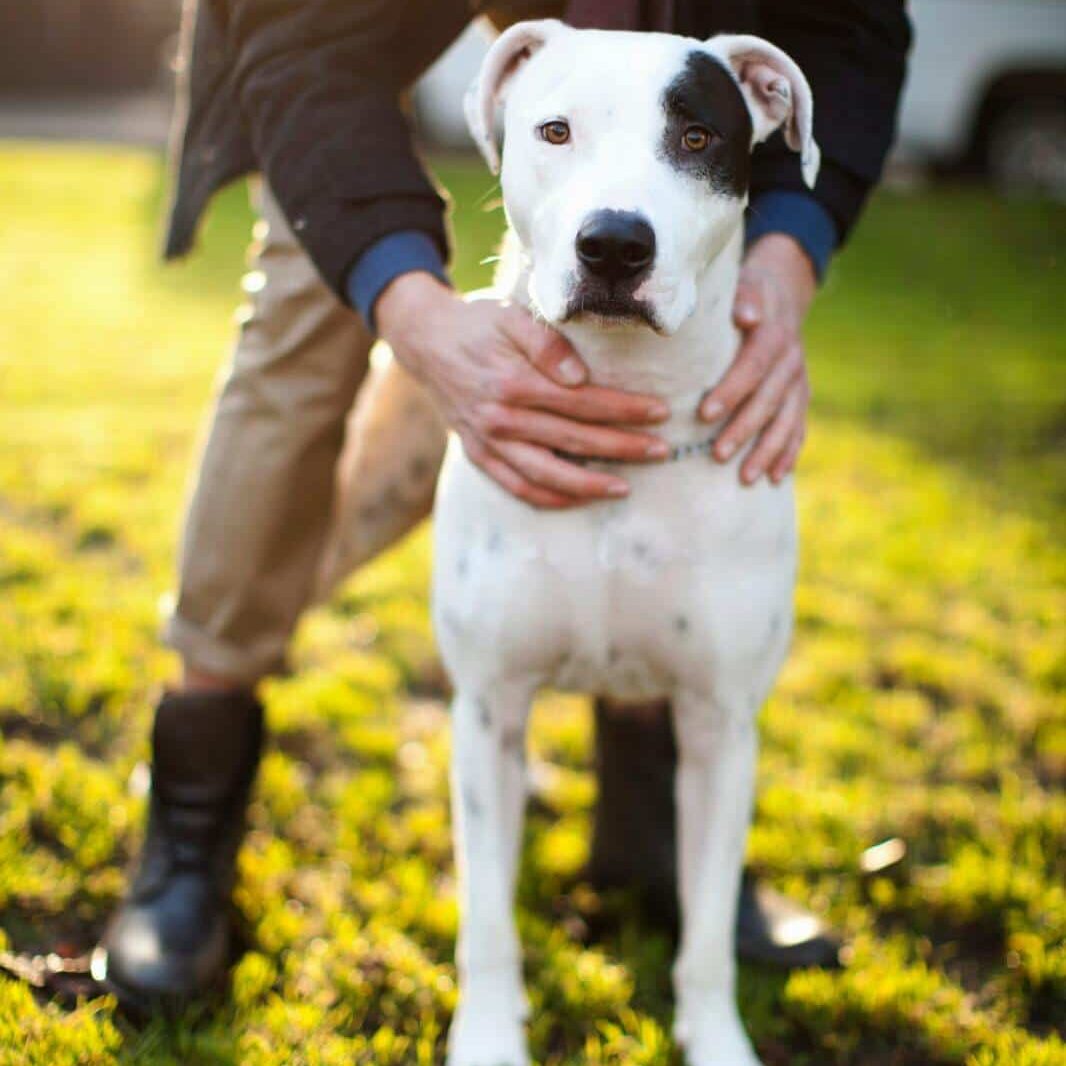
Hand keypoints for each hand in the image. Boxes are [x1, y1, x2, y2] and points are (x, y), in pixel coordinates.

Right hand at [376, 274, 669, 508]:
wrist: (425, 340)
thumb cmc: (477, 323)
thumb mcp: (511, 316)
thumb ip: (547, 343)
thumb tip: (580, 377)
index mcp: (513, 382)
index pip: (583, 402)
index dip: (624, 409)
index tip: (660, 412)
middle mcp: (501, 418)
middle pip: (573, 440)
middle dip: (622, 448)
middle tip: (662, 450)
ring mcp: (488, 441)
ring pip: (546, 474)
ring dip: (589, 485)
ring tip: (625, 488)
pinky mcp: (478, 454)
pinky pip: (517, 486)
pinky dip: (550, 497)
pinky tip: (579, 499)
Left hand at [699, 234, 816, 484]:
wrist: (782, 296)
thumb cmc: (747, 295)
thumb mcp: (745, 286)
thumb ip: (743, 297)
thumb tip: (745, 315)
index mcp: (774, 336)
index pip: (752, 367)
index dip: (731, 391)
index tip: (704, 414)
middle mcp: (791, 361)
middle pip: (769, 400)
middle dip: (744, 429)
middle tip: (717, 455)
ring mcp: (799, 381)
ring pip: (787, 421)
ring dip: (767, 451)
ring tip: (746, 478)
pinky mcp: (801, 396)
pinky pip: (799, 428)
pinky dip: (789, 453)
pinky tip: (776, 478)